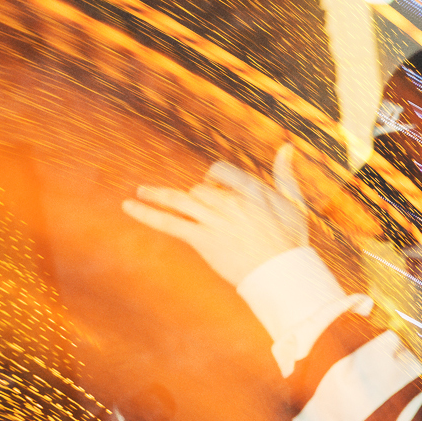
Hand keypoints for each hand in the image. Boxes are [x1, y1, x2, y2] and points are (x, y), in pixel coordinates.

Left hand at [123, 144, 307, 285]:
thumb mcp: (292, 202)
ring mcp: (214, 220)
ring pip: (179, 201)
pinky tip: (129, 206)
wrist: (283, 274)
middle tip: (194, 209)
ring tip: (140, 192)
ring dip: (157, 194)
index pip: (220, 174)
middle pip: (200, 189)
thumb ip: (285, 173)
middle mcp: (229, 201)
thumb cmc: (291, 241)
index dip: (216, 183)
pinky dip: (146, 213)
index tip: (216, 191)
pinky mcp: (202, 239)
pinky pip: (169, 223)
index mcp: (249, 189)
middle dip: (196, 198)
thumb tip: (287, 146)